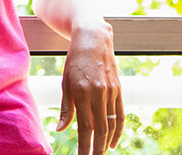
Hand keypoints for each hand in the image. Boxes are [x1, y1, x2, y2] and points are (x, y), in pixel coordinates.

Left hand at [56, 21, 123, 153]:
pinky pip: (120, 114)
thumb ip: (65, 108)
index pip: (85, 127)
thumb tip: (60, 129)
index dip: (84, 146)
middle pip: (100, 129)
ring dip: (106, 142)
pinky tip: (112, 142)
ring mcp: (111, 91)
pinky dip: (118, 130)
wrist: (94, 38)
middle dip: (96, 149)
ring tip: (99, 154)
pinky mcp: (118, 89)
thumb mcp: (65, 82)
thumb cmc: (75, 60)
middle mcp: (99, 93)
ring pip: (111, 124)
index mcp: (82, 92)